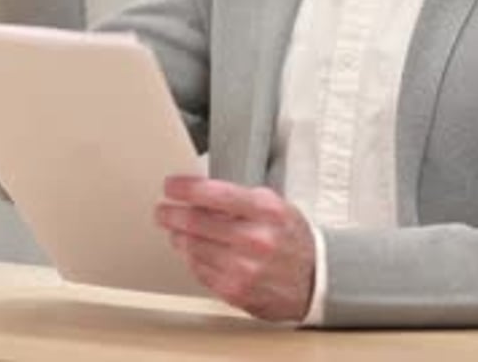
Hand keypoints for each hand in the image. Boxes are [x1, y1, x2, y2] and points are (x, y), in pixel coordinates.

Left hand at [156, 176, 314, 321]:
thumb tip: (200, 192)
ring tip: (175, 230)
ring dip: (178, 236)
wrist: (315, 280)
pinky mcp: (234, 291)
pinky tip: (192, 251)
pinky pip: (199, 271)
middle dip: (171, 213)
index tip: (171, 186)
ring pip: (192, 248)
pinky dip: (191, 258)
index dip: (185, 188)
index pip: (214, 194)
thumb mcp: (273, 205)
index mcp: (265, 211)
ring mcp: (243, 268)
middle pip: (195, 222)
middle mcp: (254, 239)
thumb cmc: (291, 238)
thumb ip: (238, 198)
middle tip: (162, 210)